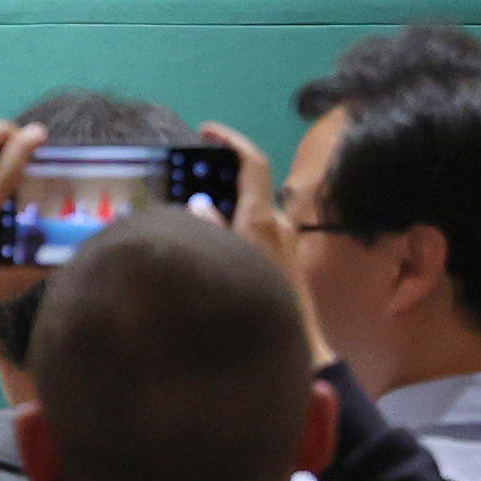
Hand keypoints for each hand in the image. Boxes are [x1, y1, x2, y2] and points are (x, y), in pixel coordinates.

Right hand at [204, 118, 333, 368]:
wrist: (295, 349)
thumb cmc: (257, 304)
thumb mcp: (226, 261)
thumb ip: (210, 228)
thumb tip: (198, 203)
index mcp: (262, 217)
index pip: (252, 162)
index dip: (230, 140)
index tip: (205, 131)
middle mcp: (277, 222)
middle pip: (248, 186)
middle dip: (218, 178)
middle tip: (185, 179)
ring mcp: (283, 241)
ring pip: (250, 210)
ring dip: (224, 205)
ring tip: (191, 214)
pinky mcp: (282, 260)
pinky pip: (254, 230)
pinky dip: (232, 226)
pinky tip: (211, 244)